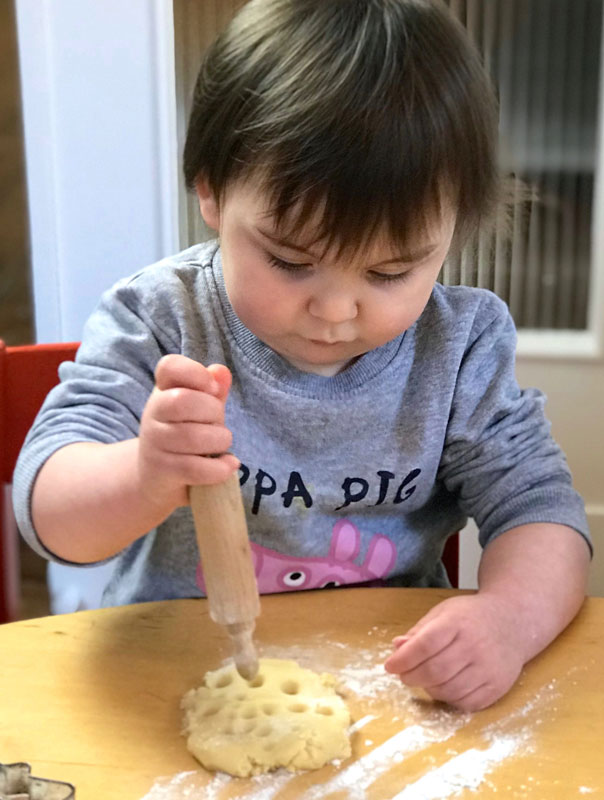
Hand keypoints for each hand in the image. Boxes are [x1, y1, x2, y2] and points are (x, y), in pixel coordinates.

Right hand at [138, 355, 239, 510]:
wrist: (155, 478)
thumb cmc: (185, 435)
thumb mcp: (200, 410)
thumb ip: (213, 391)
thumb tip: (221, 371)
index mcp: (163, 391)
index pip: (169, 367)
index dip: (195, 373)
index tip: (212, 388)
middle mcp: (153, 413)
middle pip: (183, 401)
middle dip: (213, 411)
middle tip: (218, 423)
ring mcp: (154, 443)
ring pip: (191, 436)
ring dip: (220, 440)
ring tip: (223, 444)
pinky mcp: (161, 471)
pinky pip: (195, 468)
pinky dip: (220, 468)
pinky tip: (229, 464)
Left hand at [384, 593, 524, 710]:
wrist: (513, 622)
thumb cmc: (471, 616)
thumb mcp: (444, 613)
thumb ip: (420, 632)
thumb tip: (396, 649)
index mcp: (457, 622)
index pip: (425, 644)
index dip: (403, 659)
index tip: (390, 666)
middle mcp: (475, 646)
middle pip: (435, 671)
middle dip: (411, 677)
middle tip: (403, 675)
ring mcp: (488, 668)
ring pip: (448, 690)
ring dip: (428, 689)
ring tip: (423, 679)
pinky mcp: (497, 687)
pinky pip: (466, 703)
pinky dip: (448, 699)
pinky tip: (444, 687)